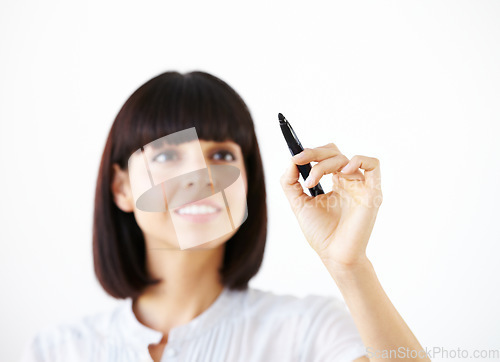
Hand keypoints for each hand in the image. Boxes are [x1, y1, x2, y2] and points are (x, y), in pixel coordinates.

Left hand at [280, 143, 382, 269]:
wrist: (334, 255)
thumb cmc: (321, 233)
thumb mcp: (298, 203)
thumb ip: (290, 183)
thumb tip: (291, 162)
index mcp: (336, 183)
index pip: (327, 156)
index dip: (311, 152)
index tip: (295, 158)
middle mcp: (349, 182)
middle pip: (335, 152)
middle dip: (314, 153)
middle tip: (299, 160)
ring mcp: (361, 186)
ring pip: (346, 158)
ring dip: (324, 164)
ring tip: (311, 182)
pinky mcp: (372, 193)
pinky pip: (373, 165)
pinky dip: (358, 160)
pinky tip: (342, 172)